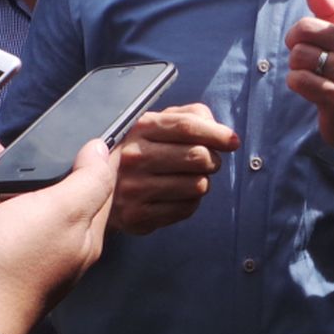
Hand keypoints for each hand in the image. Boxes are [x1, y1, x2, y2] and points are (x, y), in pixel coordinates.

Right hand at [0, 138, 121, 333]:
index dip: (76, 154)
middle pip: (34, 192)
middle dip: (3, 167)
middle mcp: (48, 247)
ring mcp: (10, 260)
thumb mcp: (60, 211)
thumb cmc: (9, 263)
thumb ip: (88, 180)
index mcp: (78, 234)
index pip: (90, 185)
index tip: (57, 127)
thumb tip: (103, 150)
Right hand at [105, 103, 238, 233]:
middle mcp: (134, 157)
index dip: (217, 133)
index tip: (233, 141)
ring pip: (198, 185)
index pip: (187, 127)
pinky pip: (187, 208)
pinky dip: (190, 201)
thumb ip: (191, 116)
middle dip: (212, 159)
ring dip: (201, 181)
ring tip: (187, 178)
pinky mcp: (138, 216)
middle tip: (205, 161)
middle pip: (198, 156)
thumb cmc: (142, 149)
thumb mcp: (159, 123)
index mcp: (140, 127)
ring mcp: (134, 188)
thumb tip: (221, 132)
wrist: (100, 188)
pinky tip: (176, 194)